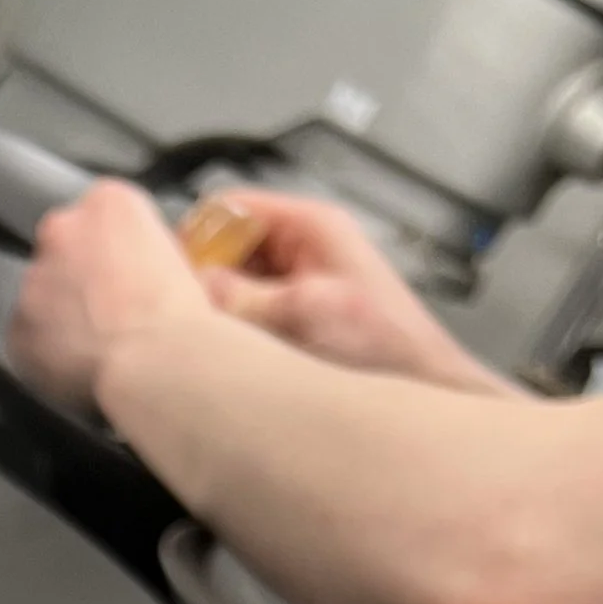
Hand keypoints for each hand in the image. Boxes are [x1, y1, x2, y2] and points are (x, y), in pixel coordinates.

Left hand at [7, 179, 209, 413]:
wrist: (156, 360)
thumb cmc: (181, 313)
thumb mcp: (188, 260)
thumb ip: (158, 252)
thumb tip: (160, 273)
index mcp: (108, 202)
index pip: (101, 218)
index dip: (116, 253)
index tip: (129, 277)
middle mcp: (62, 231)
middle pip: (64, 251)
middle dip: (80, 278)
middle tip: (110, 313)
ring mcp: (34, 280)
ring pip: (42, 296)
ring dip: (60, 316)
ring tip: (96, 347)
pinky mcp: (18, 328)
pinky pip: (28, 340)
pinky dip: (46, 354)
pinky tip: (75, 369)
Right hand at [191, 190, 510, 392]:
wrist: (428, 394)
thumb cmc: (386, 351)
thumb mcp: (302, 314)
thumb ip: (239, 295)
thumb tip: (184, 285)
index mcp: (310, 227)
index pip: (227, 209)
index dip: (194, 240)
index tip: (174, 282)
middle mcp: (304, 249)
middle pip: (227, 249)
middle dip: (205, 284)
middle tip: (195, 324)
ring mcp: (302, 285)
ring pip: (235, 287)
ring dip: (222, 316)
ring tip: (223, 350)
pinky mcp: (302, 320)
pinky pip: (251, 318)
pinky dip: (238, 338)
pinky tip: (242, 364)